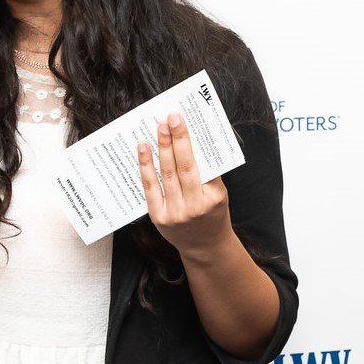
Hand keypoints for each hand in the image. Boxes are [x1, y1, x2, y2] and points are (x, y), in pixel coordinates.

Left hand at [136, 111, 232, 254]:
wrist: (204, 246)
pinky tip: (144, 148)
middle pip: (183, 166)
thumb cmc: (213, 215)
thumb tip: (191, 140)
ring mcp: (175, 213)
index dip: (190, 142)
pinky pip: (150, 187)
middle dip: (176, 139)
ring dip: (161, 147)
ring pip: (166, 174)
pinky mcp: (158, 217)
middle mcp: (194, 206)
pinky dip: (146, 166)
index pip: (203, 165)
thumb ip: (208, 173)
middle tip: (171, 117)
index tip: (183, 121)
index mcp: (214, 198)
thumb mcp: (219, 195)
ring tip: (159, 127)